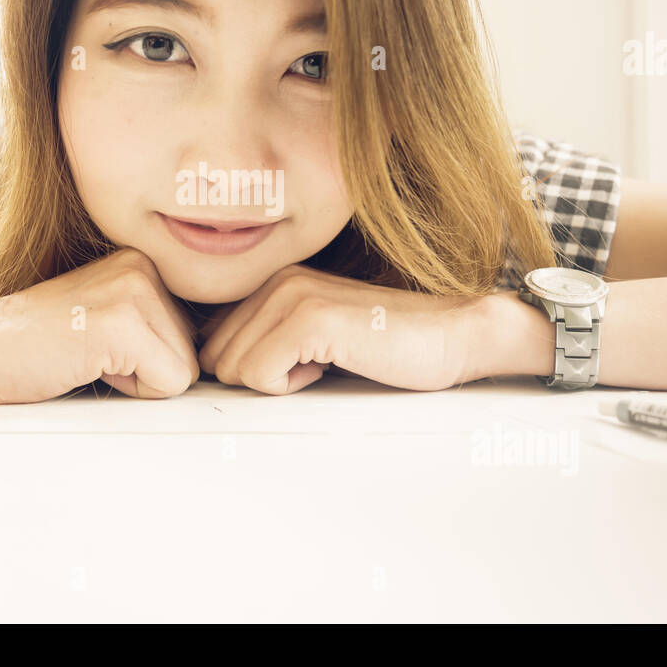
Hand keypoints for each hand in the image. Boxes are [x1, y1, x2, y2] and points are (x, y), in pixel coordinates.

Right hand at [0, 248, 199, 403]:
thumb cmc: (33, 348)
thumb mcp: (108, 323)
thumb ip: (157, 328)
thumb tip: (220, 359)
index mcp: (144, 262)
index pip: (193, 337)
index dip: (149, 362)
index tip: (101, 347)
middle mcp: (144, 265)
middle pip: (193, 355)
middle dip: (145, 373)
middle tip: (87, 354)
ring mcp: (133, 290)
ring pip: (184, 371)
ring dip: (135, 382)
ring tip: (84, 357)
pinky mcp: (121, 323)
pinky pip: (168, 384)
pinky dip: (128, 392)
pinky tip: (82, 364)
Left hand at [197, 264, 498, 394]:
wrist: (452, 337)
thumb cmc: (389, 345)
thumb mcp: (314, 339)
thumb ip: (268, 340)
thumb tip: (215, 367)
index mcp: (274, 281)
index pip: (214, 342)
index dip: (252, 370)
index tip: (300, 362)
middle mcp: (277, 280)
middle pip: (217, 358)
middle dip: (260, 378)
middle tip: (315, 364)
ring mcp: (291, 295)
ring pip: (233, 368)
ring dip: (278, 382)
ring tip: (326, 362)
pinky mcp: (309, 319)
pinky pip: (258, 375)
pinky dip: (289, 386)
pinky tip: (330, 366)